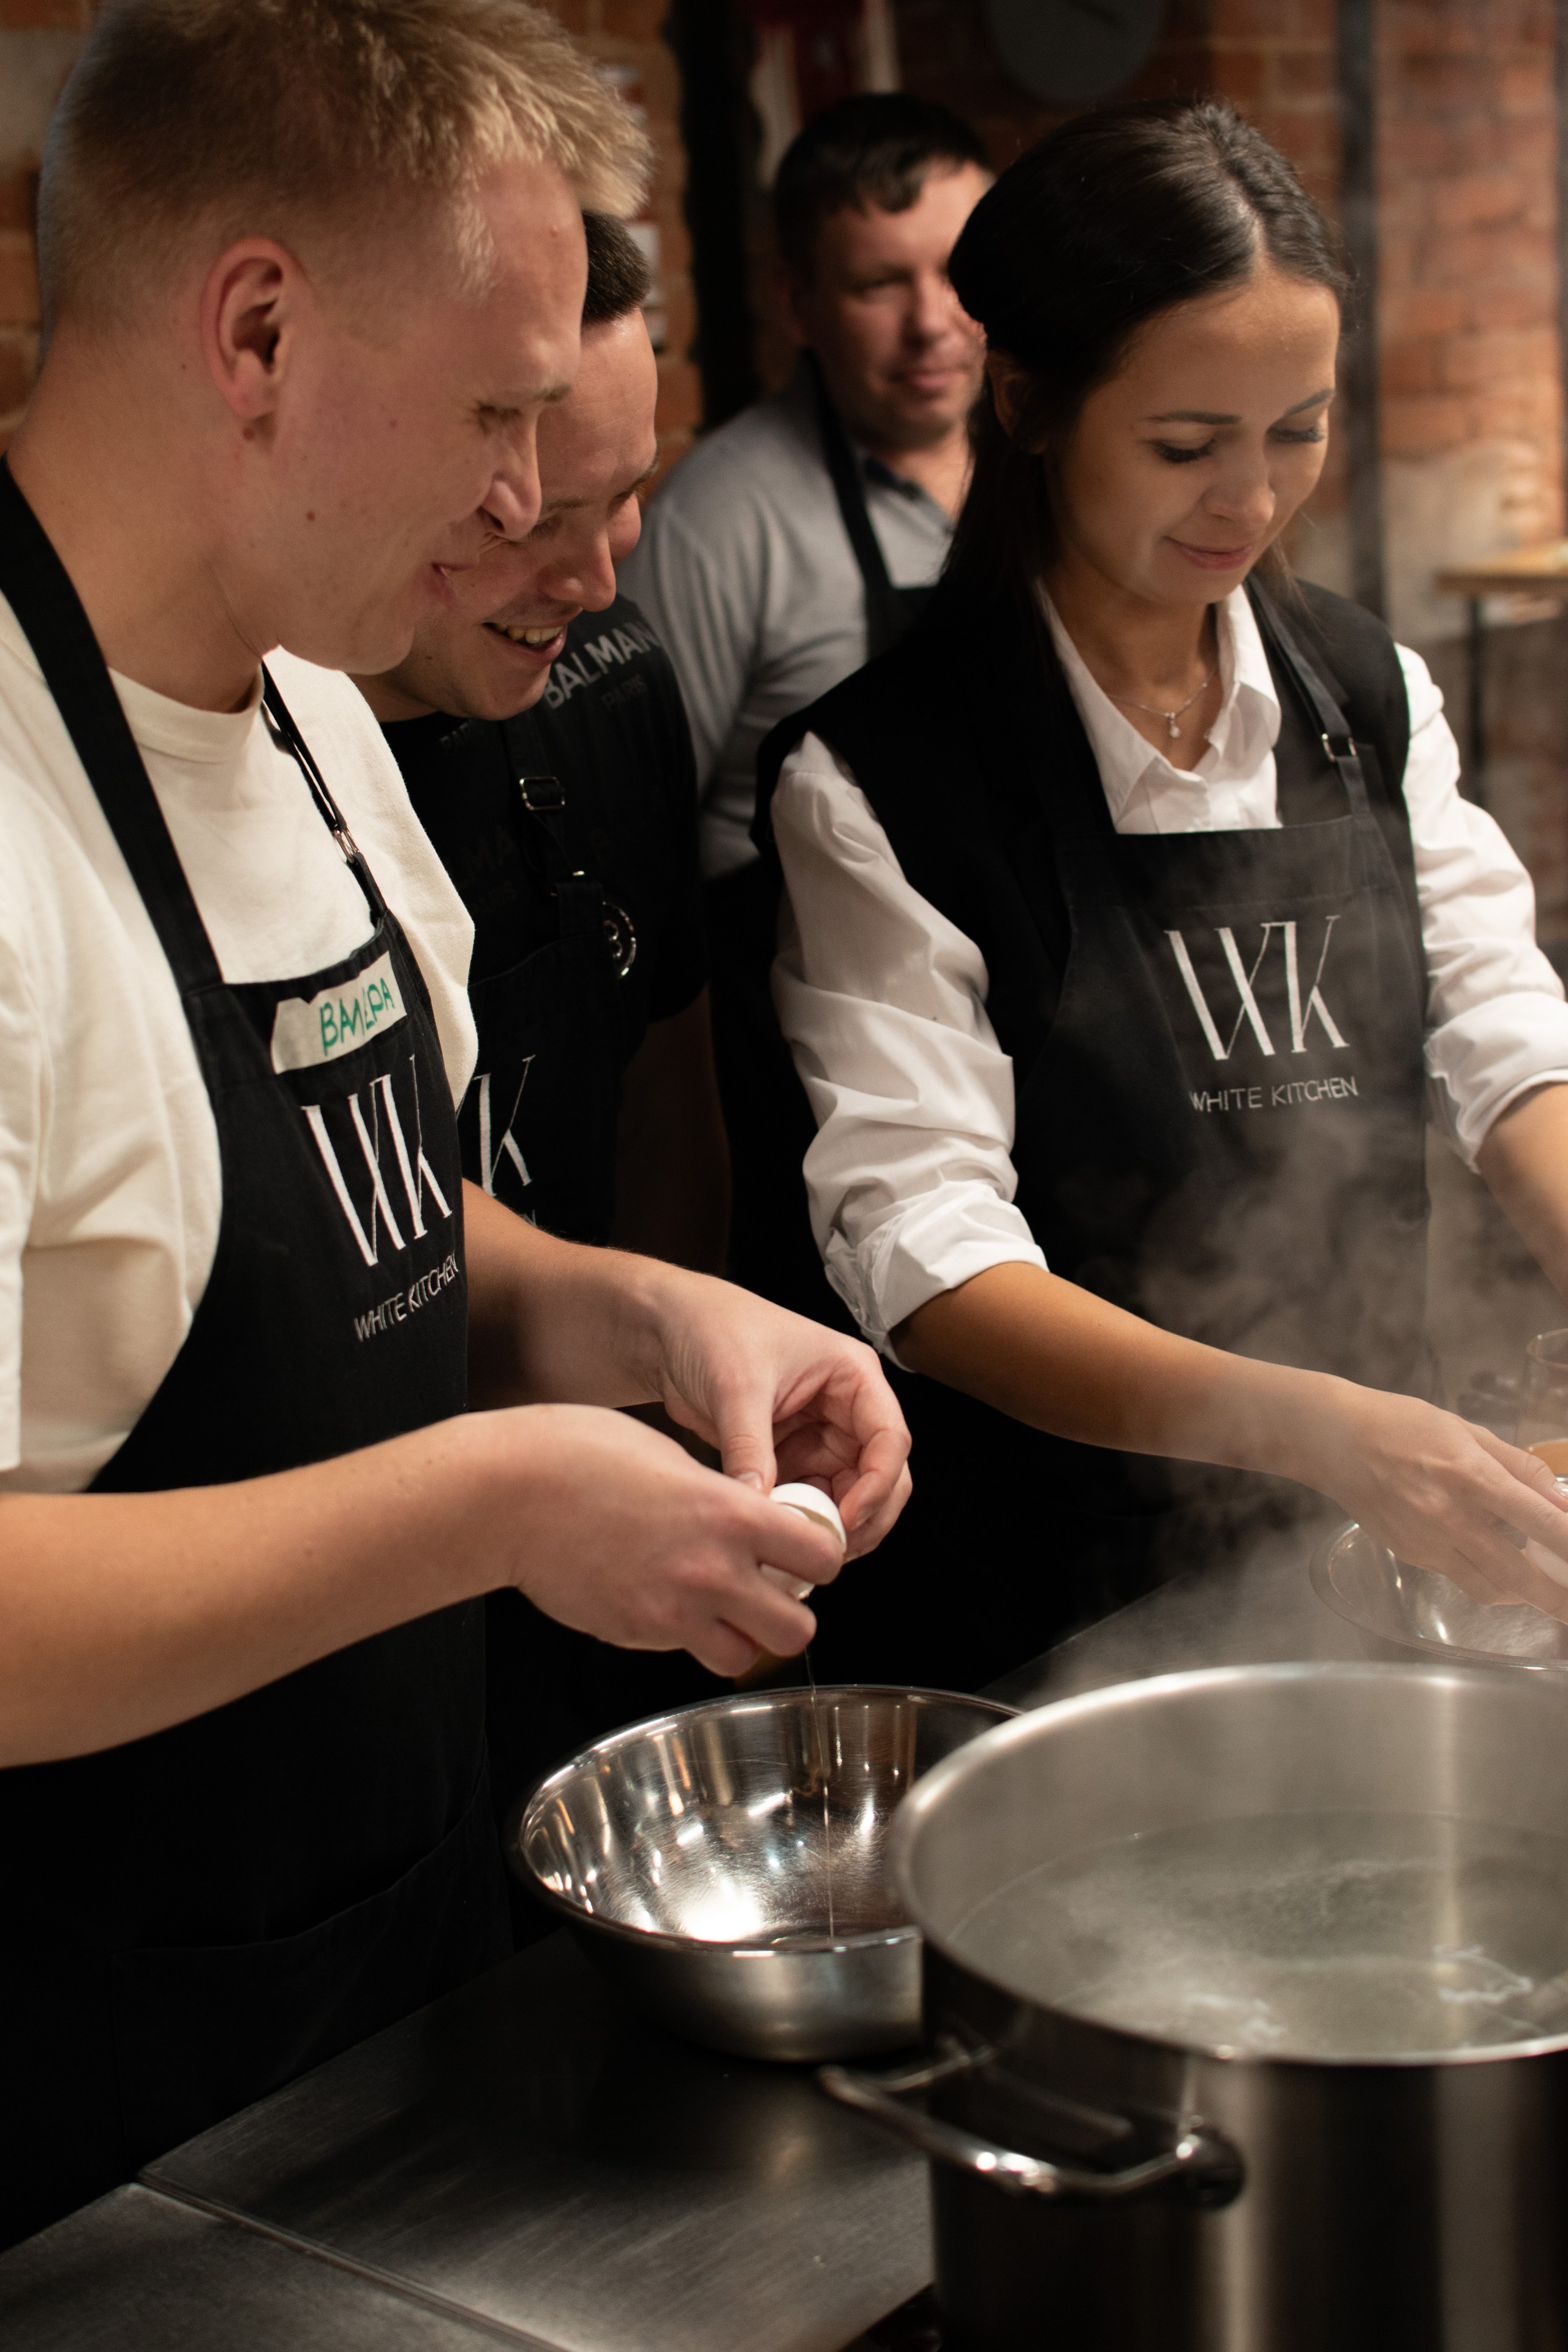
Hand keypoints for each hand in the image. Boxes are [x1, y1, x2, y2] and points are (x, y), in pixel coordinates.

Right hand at [483, 1404, 847, 1676]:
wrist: (510, 1495)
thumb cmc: (580, 1457)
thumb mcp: (672, 1457)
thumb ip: (719, 1497)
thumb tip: (743, 1518)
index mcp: (731, 1513)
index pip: (822, 1556)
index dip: (821, 1557)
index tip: (807, 1551)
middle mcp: (712, 1570)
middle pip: (797, 1629)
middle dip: (790, 1613)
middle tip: (771, 1592)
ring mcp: (673, 1611)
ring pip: (744, 1657)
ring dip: (742, 1637)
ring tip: (722, 1608)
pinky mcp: (636, 1634)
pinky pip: (685, 1651)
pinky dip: (688, 1637)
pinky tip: (667, 1602)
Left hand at [635, 1268, 911, 1555]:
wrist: (669, 1332)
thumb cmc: (712, 1331)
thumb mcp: (736, 1387)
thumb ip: (750, 1448)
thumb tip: (758, 1505)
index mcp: (852, 1375)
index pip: (890, 1438)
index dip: (878, 1484)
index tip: (848, 1519)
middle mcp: (846, 1407)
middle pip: (882, 1474)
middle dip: (865, 1515)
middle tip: (831, 1547)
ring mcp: (821, 1434)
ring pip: (850, 1494)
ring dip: (833, 1524)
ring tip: (802, 1547)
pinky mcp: (793, 1456)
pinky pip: (813, 1498)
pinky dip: (803, 1520)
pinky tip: (781, 1534)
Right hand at [1293, 1379, 1567, 1612]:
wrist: (1334, 1440)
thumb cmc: (1403, 1424)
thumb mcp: (1468, 1431)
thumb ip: (1519, 1466)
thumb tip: (1560, 1500)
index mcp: (1470, 1474)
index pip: (1537, 1518)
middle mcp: (1449, 1515)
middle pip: (1516, 1572)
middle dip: (1554, 1597)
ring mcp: (1427, 1541)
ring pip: (1488, 1587)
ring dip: (1522, 1595)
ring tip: (1542, 1593)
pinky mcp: (1409, 1554)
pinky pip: (1459, 1576)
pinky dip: (1486, 1578)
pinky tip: (1494, 1563)